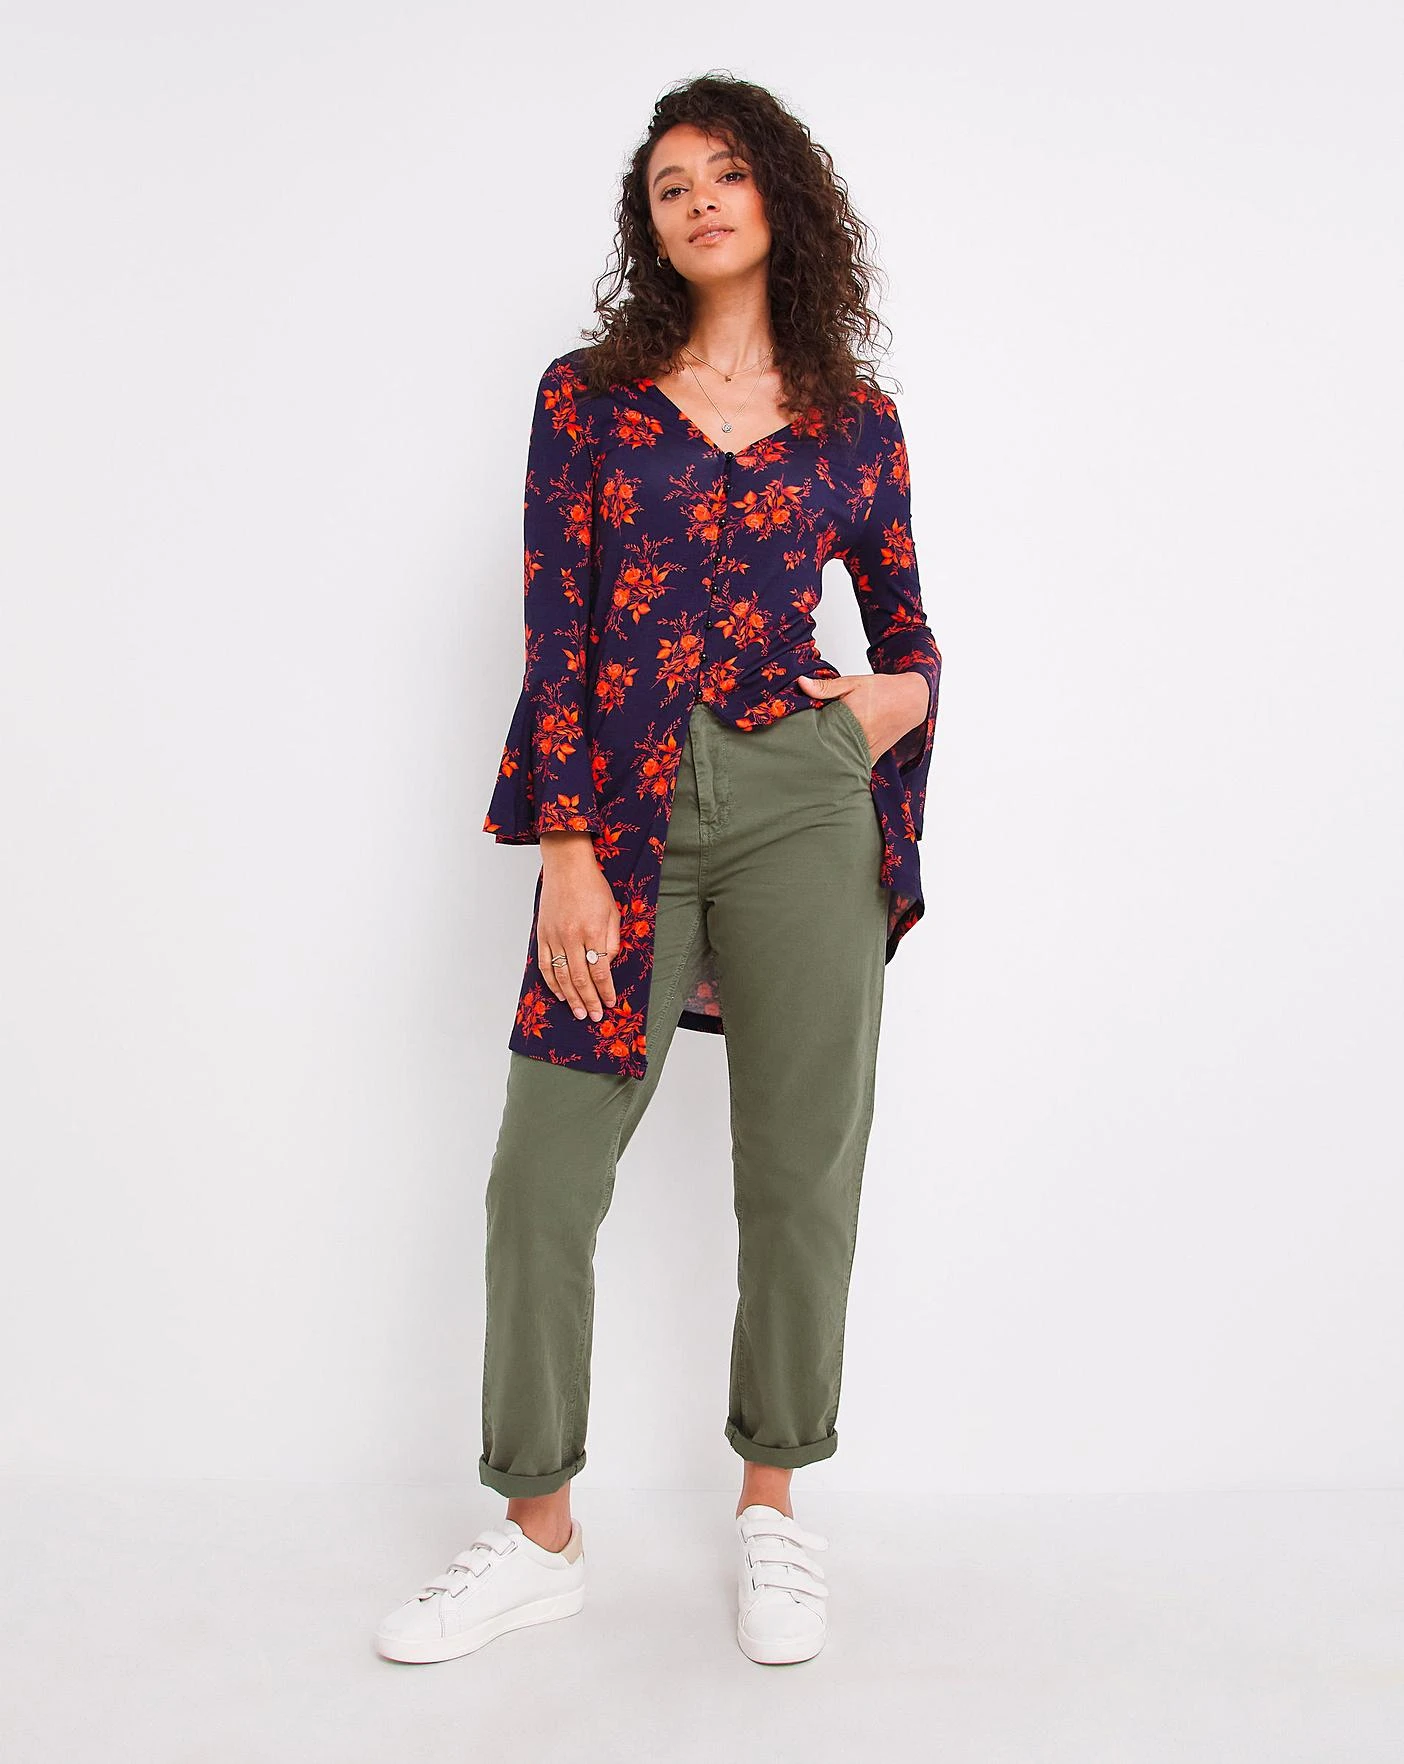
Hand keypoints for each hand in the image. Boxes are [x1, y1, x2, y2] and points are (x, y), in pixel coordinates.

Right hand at [538, 833, 620, 1021]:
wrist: (567, 867)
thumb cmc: (593, 886)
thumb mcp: (612, 912)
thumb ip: (612, 941)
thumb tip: (607, 966)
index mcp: (592, 931)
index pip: (600, 970)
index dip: (605, 991)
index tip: (610, 1003)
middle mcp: (571, 936)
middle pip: (580, 978)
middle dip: (589, 1001)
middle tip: (595, 1016)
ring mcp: (554, 936)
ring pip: (561, 976)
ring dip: (571, 998)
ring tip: (579, 1013)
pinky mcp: (542, 935)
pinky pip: (545, 965)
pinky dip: (551, 983)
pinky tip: (560, 994)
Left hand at [795, 672, 929, 763]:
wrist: (911, 701)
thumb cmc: (882, 690)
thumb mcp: (853, 683)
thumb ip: (826, 687)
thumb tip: (801, 683)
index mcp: (853, 719)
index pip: (821, 733)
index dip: (806, 737)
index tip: (793, 737)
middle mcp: (861, 739)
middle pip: (829, 752)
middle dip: (813, 751)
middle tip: (796, 751)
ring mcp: (868, 752)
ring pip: (841, 763)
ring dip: (828, 760)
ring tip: (811, 759)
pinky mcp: (873, 759)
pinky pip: (854, 767)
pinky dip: (843, 765)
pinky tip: (831, 763)